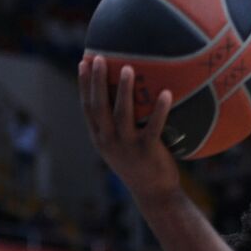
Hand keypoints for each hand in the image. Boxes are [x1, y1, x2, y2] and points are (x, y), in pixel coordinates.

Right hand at [79, 54, 179, 203]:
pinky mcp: (147, 151)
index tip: (83, 62)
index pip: (87, 107)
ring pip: (122, 113)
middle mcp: (108, 140)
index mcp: (100, 137)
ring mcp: (127, 146)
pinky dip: (160, 109)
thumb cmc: (140, 164)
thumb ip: (118, 125)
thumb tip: (126, 96)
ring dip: (124, 89)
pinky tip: (166, 93)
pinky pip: (154, 126)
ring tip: (128, 68)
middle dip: (96, 80)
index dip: (84, 84)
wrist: (153, 193)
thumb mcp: (121, 146)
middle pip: (98, 106)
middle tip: (99, 57)